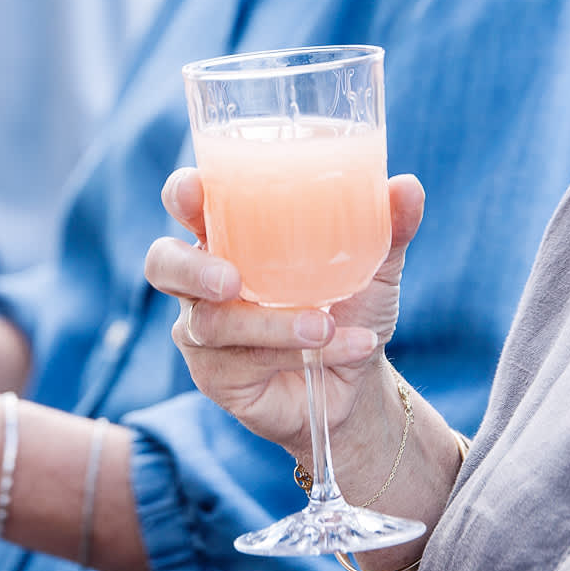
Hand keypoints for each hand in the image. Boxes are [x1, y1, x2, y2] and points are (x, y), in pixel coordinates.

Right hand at [143, 166, 424, 454]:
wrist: (357, 384)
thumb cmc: (350, 307)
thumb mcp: (374, 265)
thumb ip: (386, 225)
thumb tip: (407, 186)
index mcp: (230, 235)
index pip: (187, 204)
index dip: (181, 194)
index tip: (194, 190)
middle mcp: (204, 280)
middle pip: (163, 263)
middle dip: (191, 267)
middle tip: (231, 279)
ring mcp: (203, 330)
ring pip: (211, 322)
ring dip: (272, 324)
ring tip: (324, 325)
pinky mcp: (215, 375)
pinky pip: (243, 361)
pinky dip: (295, 352)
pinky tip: (347, 346)